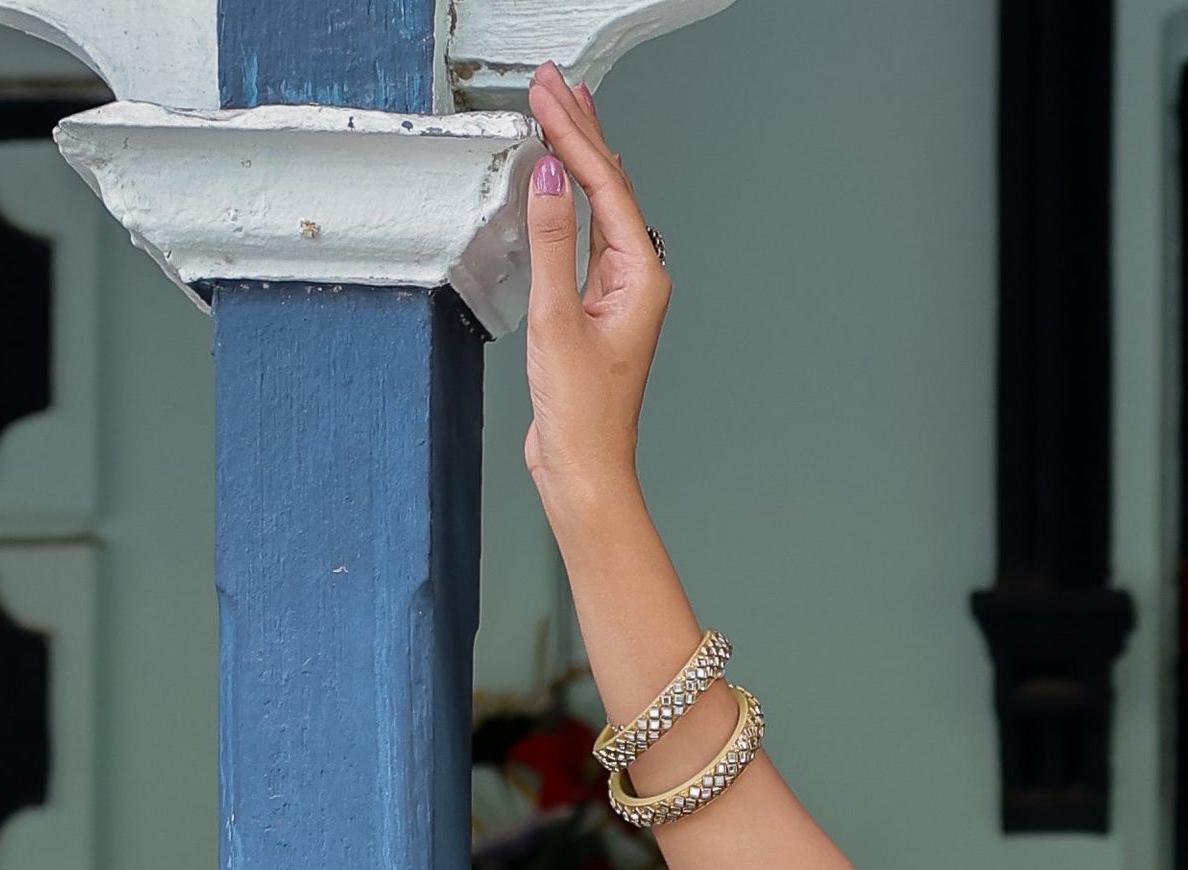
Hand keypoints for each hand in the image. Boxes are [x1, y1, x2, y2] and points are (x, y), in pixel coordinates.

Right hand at [519, 70, 670, 519]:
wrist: (584, 469)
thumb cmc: (582, 416)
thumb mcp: (556, 320)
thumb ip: (551, 242)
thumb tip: (547, 177)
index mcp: (640, 278)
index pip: (605, 185)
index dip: (574, 133)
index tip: (547, 93)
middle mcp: (636, 279)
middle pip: (609, 186)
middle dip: (579, 130)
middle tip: (552, 81)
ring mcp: (618, 290)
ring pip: (599, 204)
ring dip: (576, 154)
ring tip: (560, 106)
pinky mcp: (595, 303)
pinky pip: (585, 231)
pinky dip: (570, 194)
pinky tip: (561, 175)